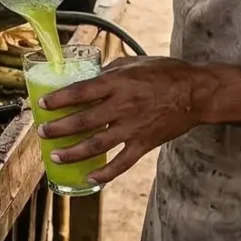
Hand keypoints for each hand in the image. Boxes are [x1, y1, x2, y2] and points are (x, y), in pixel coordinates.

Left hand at [39, 55, 212, 185]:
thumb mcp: (135, 62)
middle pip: (83, 121)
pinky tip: (89, 177)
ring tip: (55, 156)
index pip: (81, 91)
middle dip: (58, 129)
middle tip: (42, 132)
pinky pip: (122, 163)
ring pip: (97, 144)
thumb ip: (111, 70)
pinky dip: (105, 173)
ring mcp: (133, 127)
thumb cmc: (167, 73)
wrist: (197, 93)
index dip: (59, 99)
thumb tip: (92, 74)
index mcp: (118, 83)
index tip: (42, 104)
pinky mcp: (144, 144)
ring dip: (73, 153)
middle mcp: (123, 106)